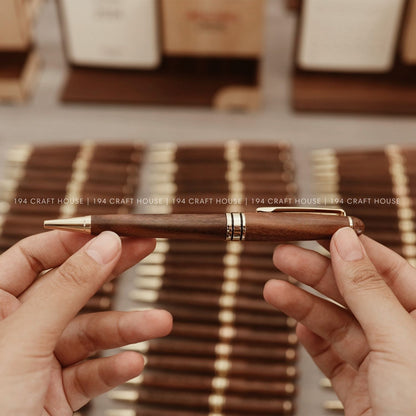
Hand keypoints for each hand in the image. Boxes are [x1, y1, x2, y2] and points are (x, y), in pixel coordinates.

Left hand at [0, 230, 171, 414]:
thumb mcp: (25, 339)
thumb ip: (68, 288)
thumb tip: (106, 244)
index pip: (34, 256)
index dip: (74, 241)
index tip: (113, 232)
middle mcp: (15, 330)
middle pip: (72, 286)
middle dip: (111, 270)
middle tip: (147, 249)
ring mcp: (36, 362)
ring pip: (88, 334)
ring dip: (127, 329)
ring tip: (160, 323)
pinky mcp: (53, 395)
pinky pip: (89, 373)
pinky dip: (114, 368)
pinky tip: (134, 362)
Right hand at [264, 227, 415, 415]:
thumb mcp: (398, 340)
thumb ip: (368, 289)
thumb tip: (344, 241)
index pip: (389, 269)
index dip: (352, 248)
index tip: (319, 231)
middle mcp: (407, 338)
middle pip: (355, 293)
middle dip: (316, 274)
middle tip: (282, 255)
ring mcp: (384, 365)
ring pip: (338, 324)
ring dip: (303, 306)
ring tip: (272, 289)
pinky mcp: (362, 391)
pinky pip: (333, 357)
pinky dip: (314, 341)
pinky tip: (299, 328)